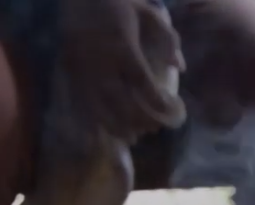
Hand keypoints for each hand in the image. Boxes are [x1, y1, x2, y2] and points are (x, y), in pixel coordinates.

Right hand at [59, 0, 185, 139]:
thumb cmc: (120, 5)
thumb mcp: (150, 14)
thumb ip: (168, 40)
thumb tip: (180, 67)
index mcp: (124, 49)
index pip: (143, 84)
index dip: (158, 103)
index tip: (172, 112)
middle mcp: (101, 63)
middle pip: (121, 103)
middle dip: (140, 121)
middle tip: (154, 129)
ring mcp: (82, 69)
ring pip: (99, 108)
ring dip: (118, 127)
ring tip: (134, 136)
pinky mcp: (68, 72)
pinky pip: (80, 104)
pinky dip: (94, 122)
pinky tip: (106, 133)